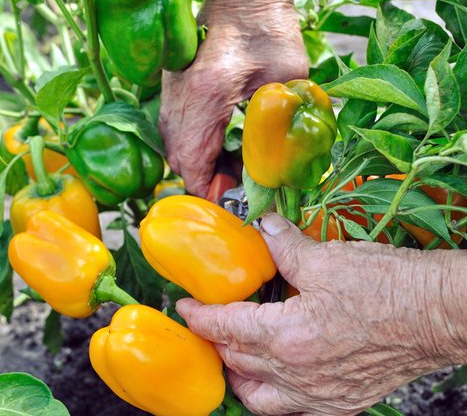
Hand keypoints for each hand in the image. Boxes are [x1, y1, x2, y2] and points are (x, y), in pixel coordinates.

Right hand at [159, 0, 307, 196]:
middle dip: (206, 182)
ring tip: (233, 166)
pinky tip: (221, 143)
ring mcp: (169, 94)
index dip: (211, 191)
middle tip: (239, 185)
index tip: (236, 199)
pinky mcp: (171, 90)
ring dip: (200, 165)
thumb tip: (274, 169)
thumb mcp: (286, 79)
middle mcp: (178, 100)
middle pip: (179, 162)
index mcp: (204, 98)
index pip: (193, 165)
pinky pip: (174, 131)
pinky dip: (194, 146)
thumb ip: (278, 126)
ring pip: (173, 149)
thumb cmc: (267, 27)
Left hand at [176, 214, 465, 415]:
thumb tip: (263, 228)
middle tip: (209, 322)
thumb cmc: (390, 286)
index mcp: (286, 337)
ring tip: (235, 354)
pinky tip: (275, 377)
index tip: (185, 307)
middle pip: (236, 361)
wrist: (441, 314)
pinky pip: (294, 409)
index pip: (225, 328)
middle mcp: (297, 374)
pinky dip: (274, 394)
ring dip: (239, 375)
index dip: (199, 316)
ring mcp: (320, 393)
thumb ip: (285, 247)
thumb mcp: (328, 258)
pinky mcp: (342, 401)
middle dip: (216, 341)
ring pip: (259, 397)